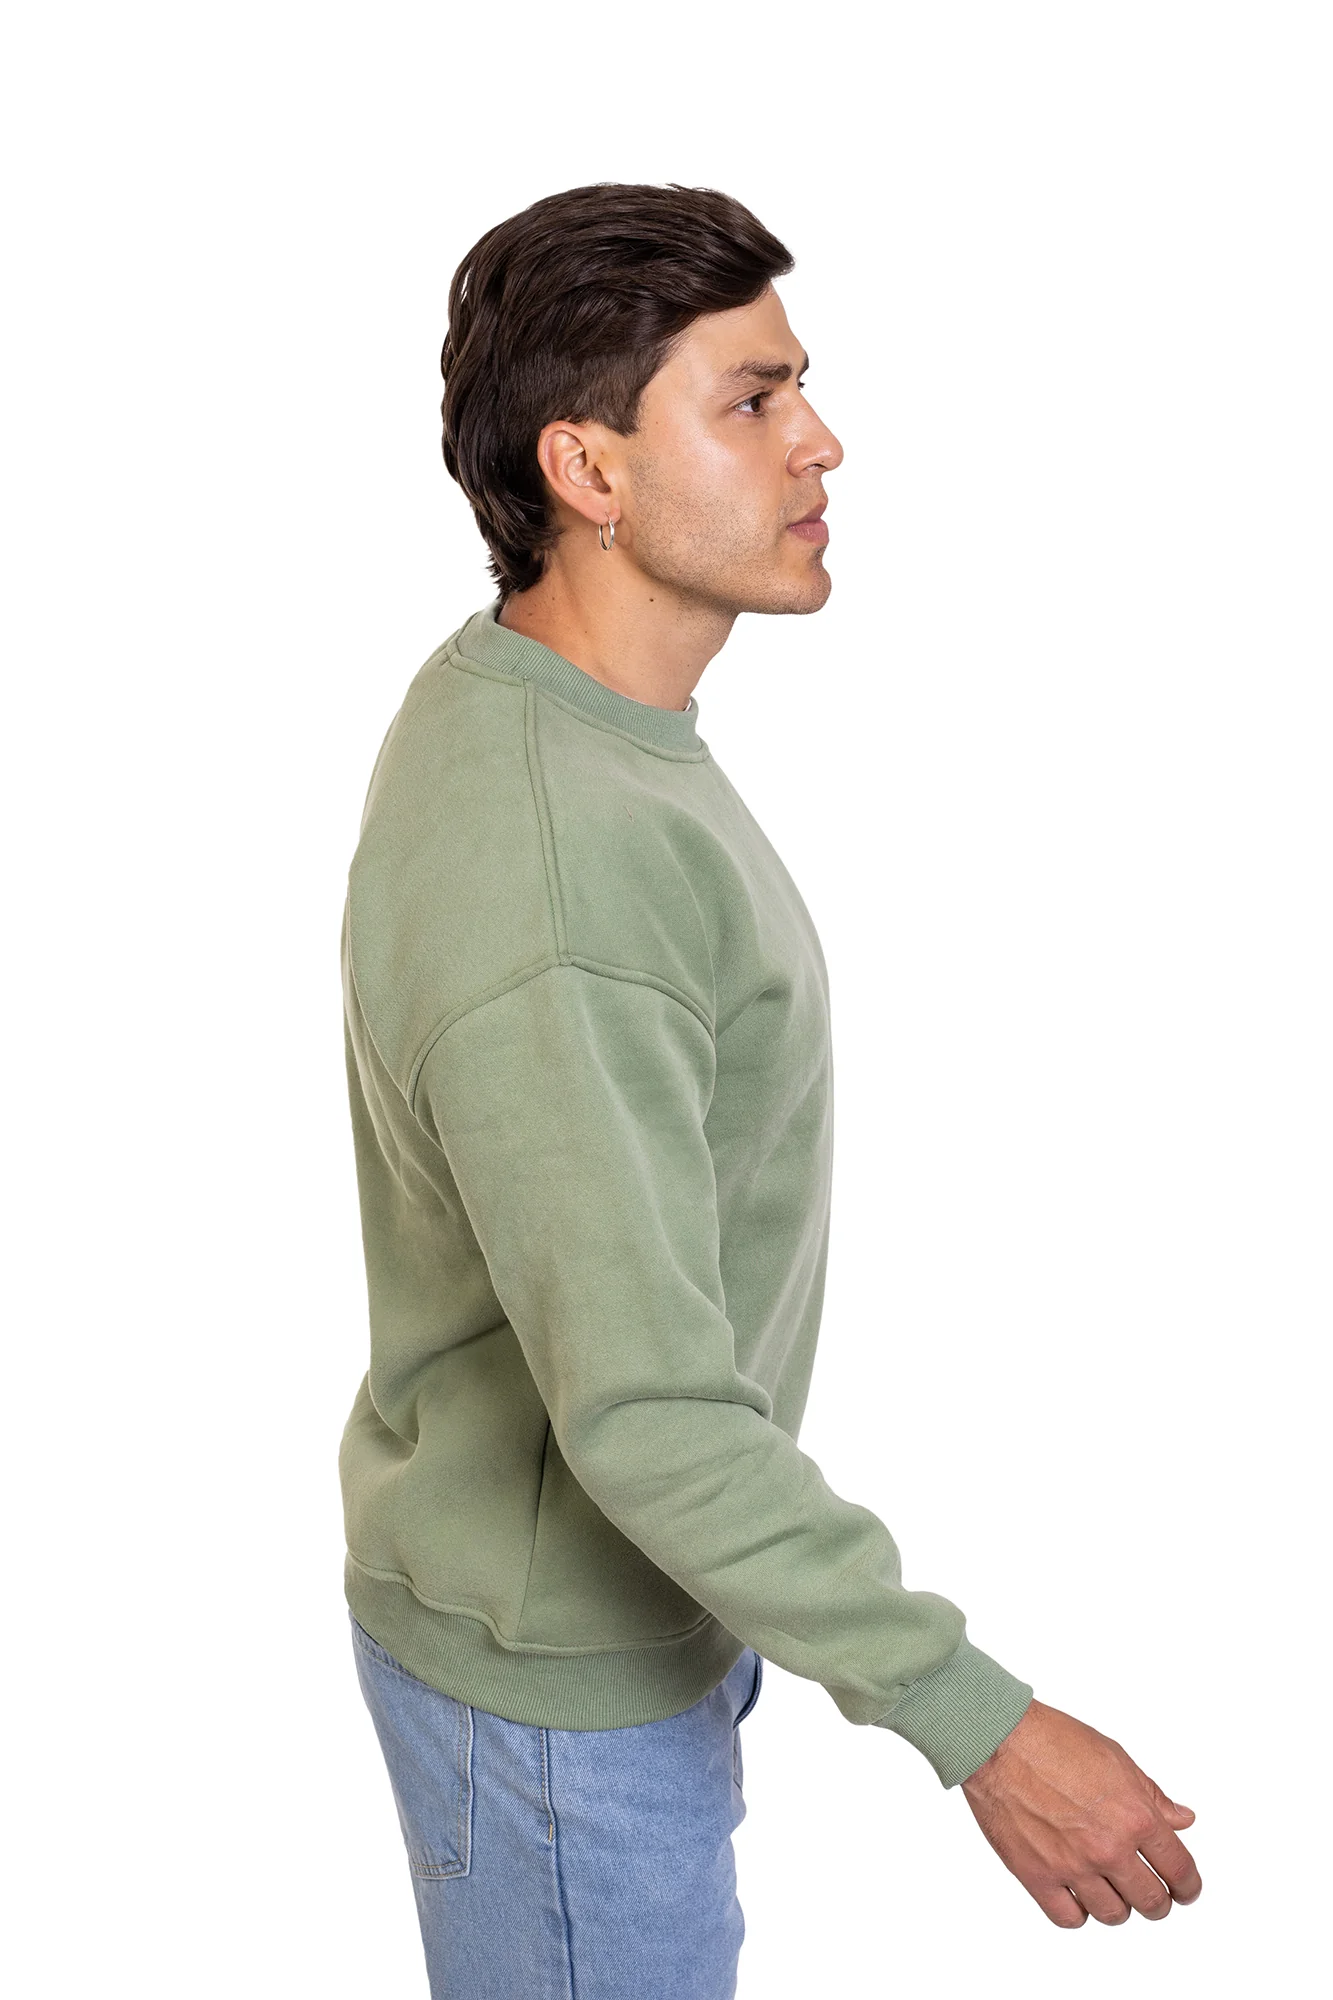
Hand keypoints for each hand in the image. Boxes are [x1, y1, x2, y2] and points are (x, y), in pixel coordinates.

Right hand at [960, 1698, 1201, 1926]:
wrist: (999, 1740)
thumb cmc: (1053, 1740)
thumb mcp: (1116, 1758)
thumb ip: (1153, 1795)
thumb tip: (1182, 1819)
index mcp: (1135, 1817)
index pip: (1179, 1870)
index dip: (1189, 1886)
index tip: (1186, 1890)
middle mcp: (1109, 1848)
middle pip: (1152, 1902)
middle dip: (1158, 1901)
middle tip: (1153, 1895)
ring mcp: (1073, 1867)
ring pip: (1114, 1915)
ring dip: (1119, 1906)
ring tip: (1112, 1891)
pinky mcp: (1038, 1877)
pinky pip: (1070, 1918)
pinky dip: (1079, 1912)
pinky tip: (1079, 1895)